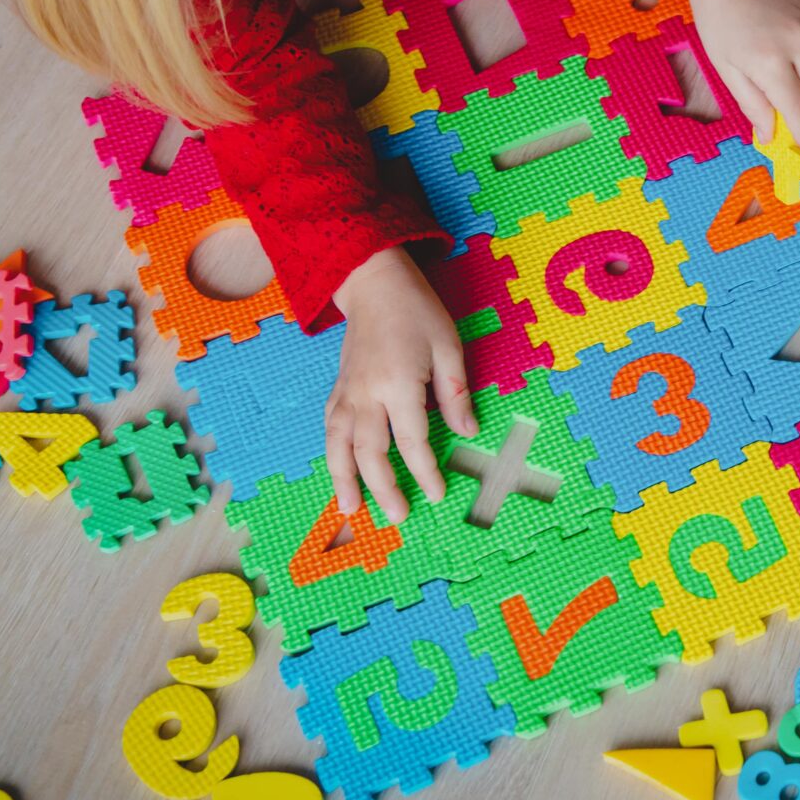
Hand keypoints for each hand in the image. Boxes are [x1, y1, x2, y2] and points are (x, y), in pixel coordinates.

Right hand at [324, 246, 476, 521]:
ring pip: (338, 446)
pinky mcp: (337, 390)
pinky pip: (330, 430)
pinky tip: (338, 474)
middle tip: (399, 515)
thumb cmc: (417, 312)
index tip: (436, 493)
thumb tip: (468, 432)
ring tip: (351, 511)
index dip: (424, 471)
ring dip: (343, 481)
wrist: (374, 284)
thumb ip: (455, 393)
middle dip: (383, 487)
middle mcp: (365, 394)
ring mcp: (346, 393)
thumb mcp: (448, 346)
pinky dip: (332, 456)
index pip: (411, 440)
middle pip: (370, 452)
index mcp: (397, 383)